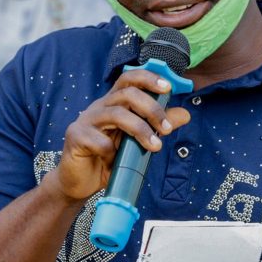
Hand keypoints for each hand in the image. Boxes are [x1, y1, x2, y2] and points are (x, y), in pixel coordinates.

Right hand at [52, 70, 190, 201]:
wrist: (78, 183)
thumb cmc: (108, 159)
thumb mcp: (137, 142)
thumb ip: (157, 126)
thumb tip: (185, 114)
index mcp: (113, 103)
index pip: (129, 79)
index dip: (149, 78)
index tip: (168, 88)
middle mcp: (99, 107)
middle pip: (127, 94)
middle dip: (151, 109)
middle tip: (166, 128)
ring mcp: (86, 121)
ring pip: (116, 114)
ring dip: (140, 130)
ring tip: (155, 147)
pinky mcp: (76, 137)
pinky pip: (100, 141)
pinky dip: (112, 153)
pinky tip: (114, 163)